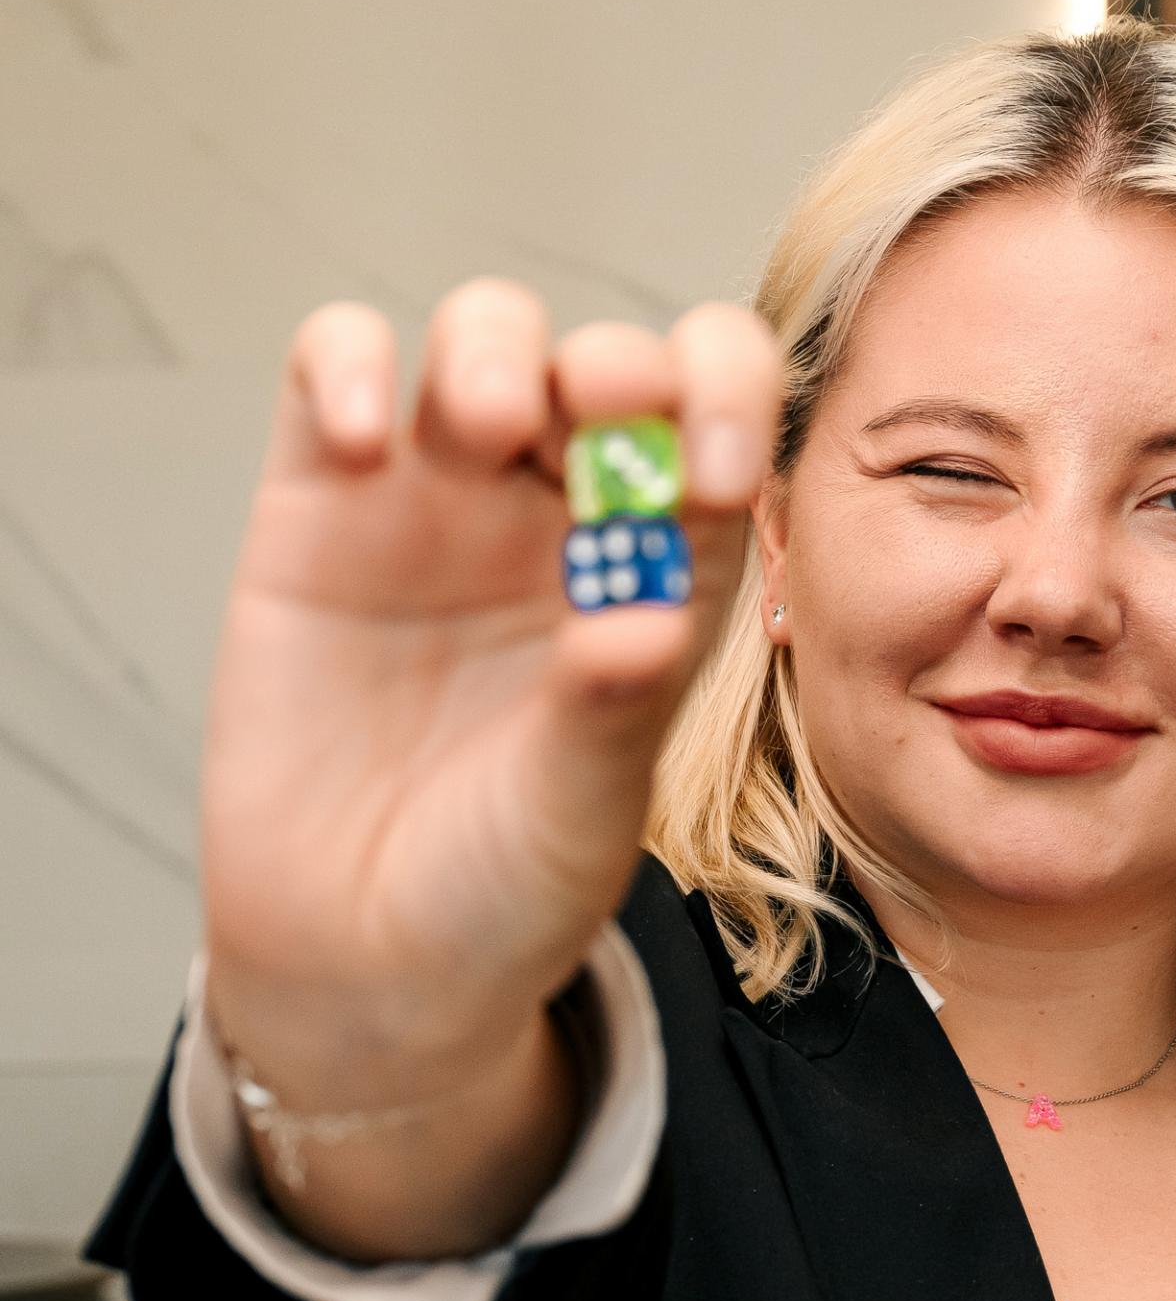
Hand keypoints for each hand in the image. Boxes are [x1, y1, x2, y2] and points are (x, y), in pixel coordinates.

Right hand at [199, 280, 778, 1105]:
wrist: (363, 961)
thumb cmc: (500, 890)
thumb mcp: (580, 813)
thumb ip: (611, 712)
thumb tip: (648, 615)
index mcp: (663, 574)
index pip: (719, 430)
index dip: (731, 405)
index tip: (718, 468)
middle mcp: (562, 520)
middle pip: (608, 365)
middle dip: (618, 364)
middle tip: (604, 409)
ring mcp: (440, 501)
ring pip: (483, 339)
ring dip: (494, 347)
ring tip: (483, 420)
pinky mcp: (318, 503)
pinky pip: (328, 370)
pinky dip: (342, 363)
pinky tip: (355, 435)